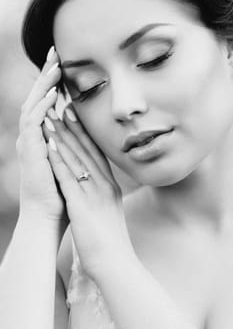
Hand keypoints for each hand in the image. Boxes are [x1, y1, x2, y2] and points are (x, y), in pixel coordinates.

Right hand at [17, 46, 67, 224]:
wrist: (48, 216)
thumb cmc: (60, 192)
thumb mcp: (67, 162)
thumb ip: (69, 143)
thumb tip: (78, 127)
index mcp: (42, 138)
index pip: (46, 105)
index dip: (53, 83)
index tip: (63, 65)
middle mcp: (32, 138)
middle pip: (38, 99)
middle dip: (46, 76)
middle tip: (55, 54)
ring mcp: (29, 144)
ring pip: (34, 106)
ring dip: (44, 86)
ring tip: (54, 65)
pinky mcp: (30, 152)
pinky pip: (34, 125)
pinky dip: (42, 108)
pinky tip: (53, 95)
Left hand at [42, 104, 135, 277]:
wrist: (116, 263)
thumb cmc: (112, 240)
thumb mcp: (111, 212)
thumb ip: (105, 196)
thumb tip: (99, 186)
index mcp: (111, 187)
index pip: (97, 155)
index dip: (86, 135)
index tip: (77, 119)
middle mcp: (105, 185)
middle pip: (87, 151)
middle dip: (73, 129)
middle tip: (63, 108)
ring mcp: (95, 194)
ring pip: (77, 159)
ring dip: (63, 138)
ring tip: (52, 119)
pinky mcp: (83, 205)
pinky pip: (68, 177)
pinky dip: (58, 159)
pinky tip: (50, 145)